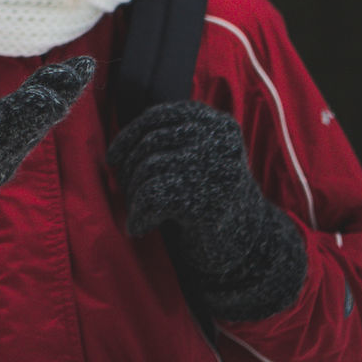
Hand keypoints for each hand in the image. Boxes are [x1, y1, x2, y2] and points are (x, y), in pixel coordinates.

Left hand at [108, 101, 306, 320]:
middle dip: (129, 170)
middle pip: (151, 143)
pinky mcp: (205, 201)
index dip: (129, 135)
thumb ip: (172, 142)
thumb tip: (118, 146)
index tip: (112, 157)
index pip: (159, 116)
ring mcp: (215, 169)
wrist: (249, 244)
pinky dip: (139, 215)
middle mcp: (218, 140)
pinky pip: (152, 198)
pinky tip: (139, 227)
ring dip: (134, 197)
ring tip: (138, 214)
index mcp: (216, 123)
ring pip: (148, 170)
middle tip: (126, 194)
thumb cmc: (212, 198)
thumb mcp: (201, 157)